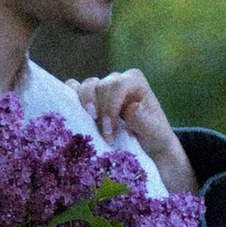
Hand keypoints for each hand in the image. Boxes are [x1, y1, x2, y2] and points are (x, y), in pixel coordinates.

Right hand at [84, 67, 194, 199]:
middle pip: (98, 86)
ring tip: (89, 122)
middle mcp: (116, 80)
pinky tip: (74, 116)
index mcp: (134, 81)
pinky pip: (73, 90)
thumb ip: (145, 121)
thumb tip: (132, 108)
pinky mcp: (89, 98)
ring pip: (85, 87)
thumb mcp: (155, 132)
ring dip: (83, 105)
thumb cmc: (153, 136)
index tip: (109, 131)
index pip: (117, 86)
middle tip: (102, 133)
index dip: (110, 107)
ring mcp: (101, 88)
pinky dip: (70, 100)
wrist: (147, 145)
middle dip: (98, 110)